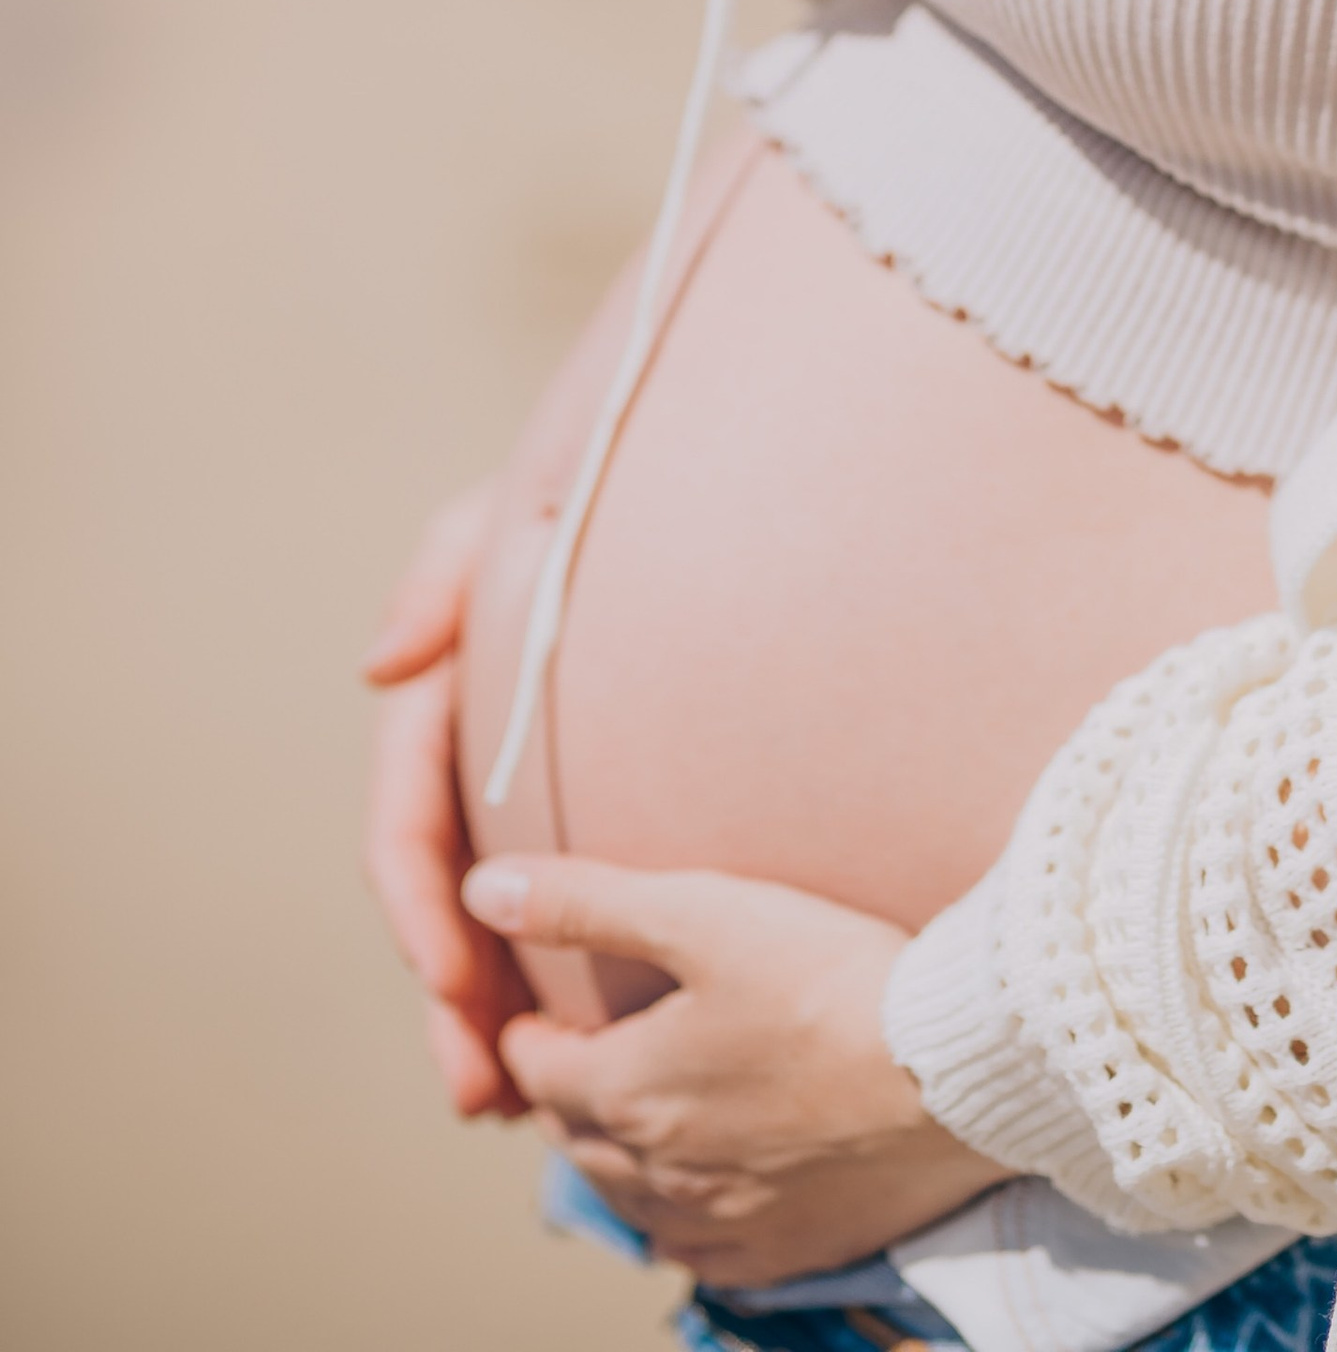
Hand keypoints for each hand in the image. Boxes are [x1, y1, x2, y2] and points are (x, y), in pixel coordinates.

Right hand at [361, 483, 531, 1118]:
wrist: (694, 492)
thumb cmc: (582, 495)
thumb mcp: (509, 508)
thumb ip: (440, 574)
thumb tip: (379, 667)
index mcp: (443, 707)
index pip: (408, 825)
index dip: (418, 908)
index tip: (447, 980)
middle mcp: (476, 766)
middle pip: (447, 906)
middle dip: (452, 1004)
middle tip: (480, 1090)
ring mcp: (528, 796)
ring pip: (499, 930)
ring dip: (492, 1021)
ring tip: (513, 1108)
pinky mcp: (590, 813)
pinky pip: (563, 913)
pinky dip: (553, 984)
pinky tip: (573, 1054)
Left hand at [462, 854, 1009, 1286]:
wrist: (953, 1070)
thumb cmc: (828, 977)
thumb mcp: (700, 912)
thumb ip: (587, 902)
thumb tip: (482, 891)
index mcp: (625, 1092)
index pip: (537, 1071)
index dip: (528, 1034)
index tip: (534, 1012)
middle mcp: (659, 1174)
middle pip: (578, 1140)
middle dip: (568, 1096)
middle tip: (579, 1058)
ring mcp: (724, 1221)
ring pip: (634, 1202)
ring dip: (619, 1159)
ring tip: (635, 1118)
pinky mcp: (788, 1249)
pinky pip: (705, 1251)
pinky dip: (686, 1218)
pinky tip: (705, 1192)